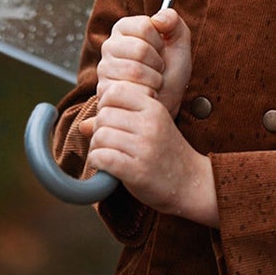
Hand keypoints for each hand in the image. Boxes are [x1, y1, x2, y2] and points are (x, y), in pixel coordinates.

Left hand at [87, 79, 217, 225]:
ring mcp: (144, 148)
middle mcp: (150, 124)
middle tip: (107, 142)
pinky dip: (97, 162)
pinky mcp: (137, 171)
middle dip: (98, 129)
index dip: (105, 104)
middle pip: (104, 115)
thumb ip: (120, 120)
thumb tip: (83, 125)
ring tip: (107, 154)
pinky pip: (102, 158)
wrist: (192, 183)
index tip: (110, 119)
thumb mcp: (151, 127)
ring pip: (100, 136)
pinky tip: (106, 167)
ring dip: (97, 147)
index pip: (115, 91)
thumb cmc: (168, 153)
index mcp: (154, 108)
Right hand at [96, 10, 191, 118]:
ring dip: (153, 79)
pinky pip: (130, 90)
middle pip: (140, 48)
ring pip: (135, 70)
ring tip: (151, 81)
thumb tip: (158, 18)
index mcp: (125, 29)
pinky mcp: (104, 92)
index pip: (144, 26)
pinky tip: (144, 93)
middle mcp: (109, 46)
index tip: (160, 49)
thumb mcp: (179, 43)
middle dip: (157, 63)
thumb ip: (173, 21)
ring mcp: (104, 69)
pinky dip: (145, 94)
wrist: (165, 104)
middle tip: (156, 69)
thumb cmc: (170, 74)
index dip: (159, 41)